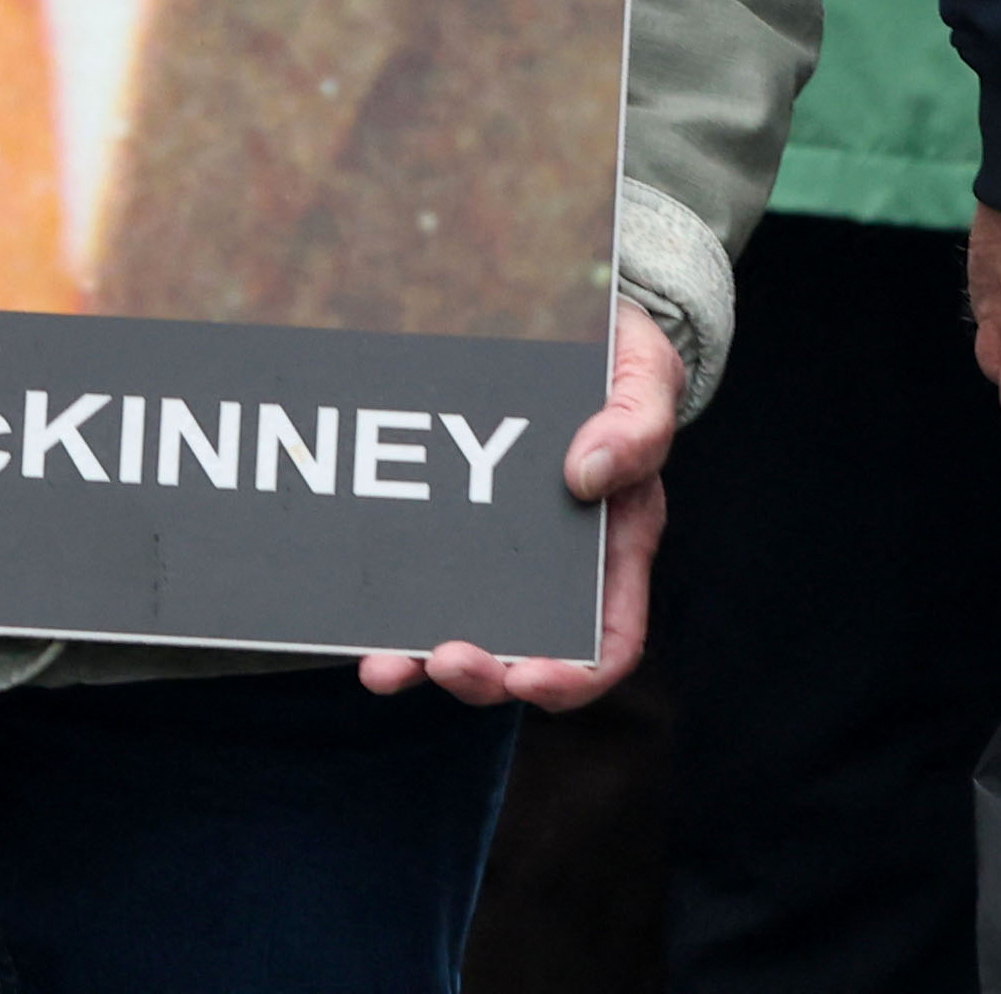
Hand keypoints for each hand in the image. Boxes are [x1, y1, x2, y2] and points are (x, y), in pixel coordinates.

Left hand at [359, 306, 683, 708]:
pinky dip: (389, 605)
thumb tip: (586, 475)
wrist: (576, 320)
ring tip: (383, 669)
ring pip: (463, 627)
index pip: (605, 642)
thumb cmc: (622, 358)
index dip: (570, 676)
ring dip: (422, 660)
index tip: (526, 680)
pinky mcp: (450, 516)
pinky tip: (355, 619)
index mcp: (616, 545)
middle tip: (441, 662)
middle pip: (526, 653)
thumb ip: (636, 427)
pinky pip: (418, 575)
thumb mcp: (645, 380)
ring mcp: (500, 546)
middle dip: (483, 674)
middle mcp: (557, 562)